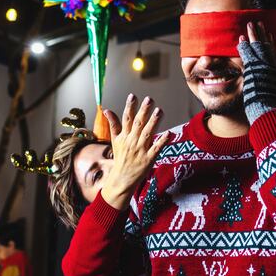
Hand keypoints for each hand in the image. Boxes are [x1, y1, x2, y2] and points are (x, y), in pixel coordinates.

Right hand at [100, 94, 170, 209]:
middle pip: (138, 124)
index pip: (126, 119)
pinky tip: (168, 133)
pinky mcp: (149, 159)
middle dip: (143, 111)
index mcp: (124, 136)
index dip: (130, 107)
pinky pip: (156, 148)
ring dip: (154, 122)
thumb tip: (106, 109)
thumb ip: (113, 124)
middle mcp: (132, 141)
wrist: (121, 179)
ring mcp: (140, 150)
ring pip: (148, 133)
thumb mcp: (115, 141)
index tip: (133, 96)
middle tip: (149, 99)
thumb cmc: (120, 158)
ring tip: (159, 110)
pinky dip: (162, 141)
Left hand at [236, 21, 275, 123]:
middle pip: (267, 46)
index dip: (271, 42)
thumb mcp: (275, 93)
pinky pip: (248, 55)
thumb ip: (273, 85)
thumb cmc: (270, 105)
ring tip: (250, 24)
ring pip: (258, 47)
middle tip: (259, 22)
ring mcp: (262, 68)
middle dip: (262, 33)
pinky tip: (241, 38)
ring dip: (254, 35)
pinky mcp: (253, 70)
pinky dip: (244, 46)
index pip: (274, 53)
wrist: (267, 110)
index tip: (269, 33)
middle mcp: (271, 67)